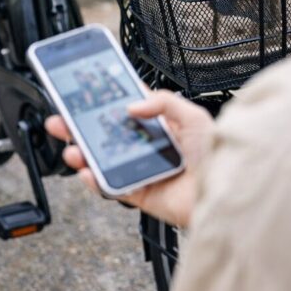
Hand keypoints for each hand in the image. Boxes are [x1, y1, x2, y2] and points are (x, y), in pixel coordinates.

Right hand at [44, 90, 214, 227]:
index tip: (81, 96)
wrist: (229, 193)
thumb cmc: (220, 155)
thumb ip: (162, 102)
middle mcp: (147, 147)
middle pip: (105, 135)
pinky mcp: (140, 195)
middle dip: (79, 128)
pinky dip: (94, 181)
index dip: (101, 104)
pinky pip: (110, 187)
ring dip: (82, 154)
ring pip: (102, 161)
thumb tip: (130, 105)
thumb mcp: (193, 116)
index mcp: (159, 126)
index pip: (123, 110)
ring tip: (73, 150)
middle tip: (61, 120)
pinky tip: (86, 171)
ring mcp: (141, 171)